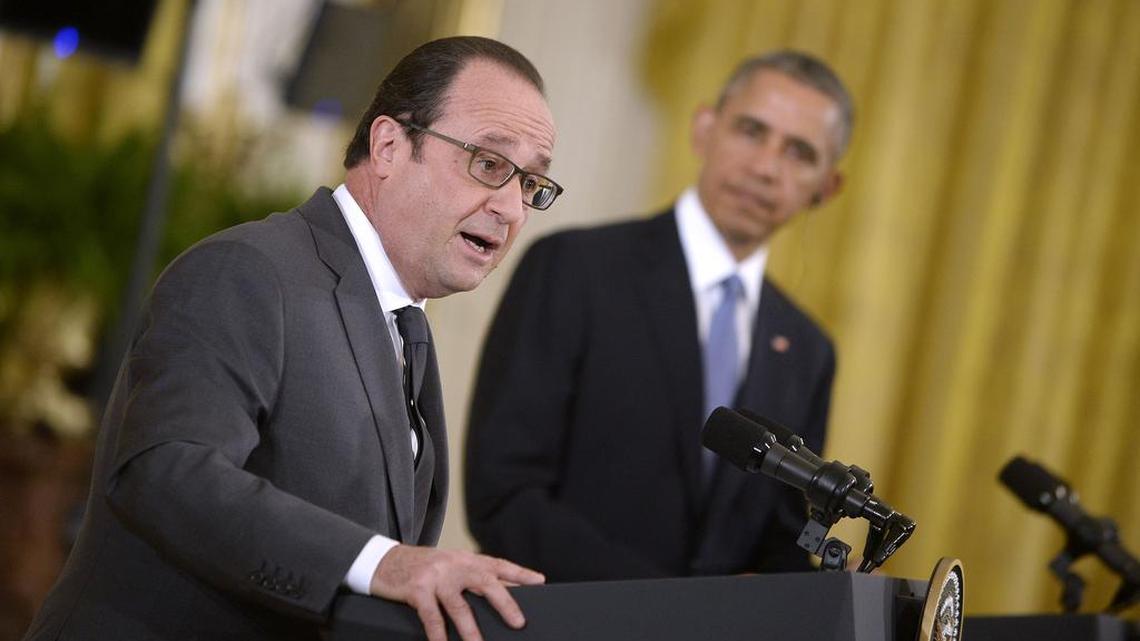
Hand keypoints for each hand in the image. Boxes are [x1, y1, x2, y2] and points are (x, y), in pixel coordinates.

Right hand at [370, 544, 544, 640]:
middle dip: (504, 603)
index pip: (498, 564)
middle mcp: (454, 565)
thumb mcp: (450, 565)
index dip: (520, 573)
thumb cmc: (423, 568)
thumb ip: (472, 577)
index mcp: (466, 559)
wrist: (384, 560)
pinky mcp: (417, 589)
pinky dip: (438, 635)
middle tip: (518, 623)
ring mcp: (436, 576)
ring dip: (471, 630)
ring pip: (459, 606)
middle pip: (485, 582)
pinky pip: (431, 616)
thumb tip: (501, 594)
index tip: (540, 582)